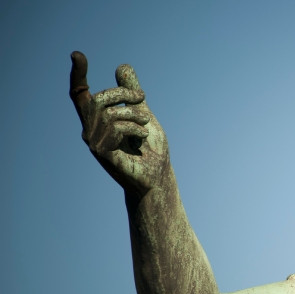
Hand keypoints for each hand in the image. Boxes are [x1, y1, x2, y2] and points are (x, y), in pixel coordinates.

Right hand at [70, 51, 169, 195]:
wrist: (157, 178)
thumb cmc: (151, 149)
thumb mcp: (143, 114)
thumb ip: (131, 94)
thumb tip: (121, 66)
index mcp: (98, 120)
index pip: (80, 95)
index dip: (77, 75)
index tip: (77, 55)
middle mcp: (91, 130)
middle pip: (97, 99)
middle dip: (122, 93)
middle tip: (143, 97)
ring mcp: (94, 143)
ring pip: (108, 112)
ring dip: (133, 112)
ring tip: (146, 122)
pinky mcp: (102, 153)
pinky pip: (114, 127)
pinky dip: (133, 126)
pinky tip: (143, 136)